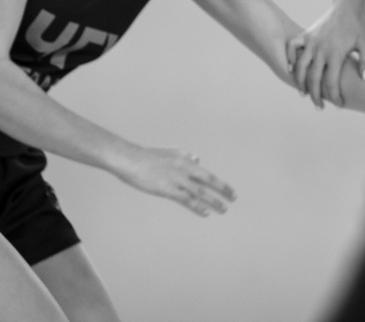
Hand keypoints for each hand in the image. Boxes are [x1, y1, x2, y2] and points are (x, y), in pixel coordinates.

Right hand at [112, 145, 235, 216]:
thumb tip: (198, 159)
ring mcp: (176, 179)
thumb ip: (185, 156)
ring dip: (213, 201)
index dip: (220, 183)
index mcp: (185, 159)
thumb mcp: (170, 152)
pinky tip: (205, 213)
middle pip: (208, 181)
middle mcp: (184, 168)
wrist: (130, 159)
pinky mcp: (167, 189)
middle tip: (234, 198)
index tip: (230, 191)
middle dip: (222, 190)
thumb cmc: (148, 156)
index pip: (207, 174)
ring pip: (199, 192)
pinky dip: (197, 206)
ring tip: (224, 209)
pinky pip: (185, 199)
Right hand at [286, 3, 364, 107]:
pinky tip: (293, 70)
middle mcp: (320, 49)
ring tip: (303, 94)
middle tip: (319, 106)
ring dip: (300, 82)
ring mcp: (311, 41)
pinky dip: (290, 59)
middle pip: (313, 79)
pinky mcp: (306, 34)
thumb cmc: (358, 25)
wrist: (347, 4)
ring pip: (300, 67)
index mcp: (335, 53)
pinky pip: (293, 48)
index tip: (339, 105)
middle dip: (316, 95)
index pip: (331, 82)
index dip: (334, 96)